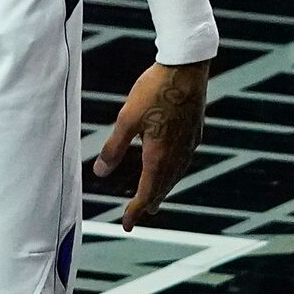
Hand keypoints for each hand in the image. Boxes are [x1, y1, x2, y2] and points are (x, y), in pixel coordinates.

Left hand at [93, 60, 206, 227]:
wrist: (187, 67)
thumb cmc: (154, 90)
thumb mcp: (127, 119)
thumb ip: (113, 148)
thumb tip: (99, 173)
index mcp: (159, 156)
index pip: (145, 192)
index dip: (134, 210)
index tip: (127, 225)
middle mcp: (178, 155)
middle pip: (163, 187)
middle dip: (150, 201)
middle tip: (141, 214)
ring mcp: (189, 144)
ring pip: (175, 175)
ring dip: (164, 188)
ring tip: (156, 195)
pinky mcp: (195, 132)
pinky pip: (183, 161)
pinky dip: (173, 172)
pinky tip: (172, 165)